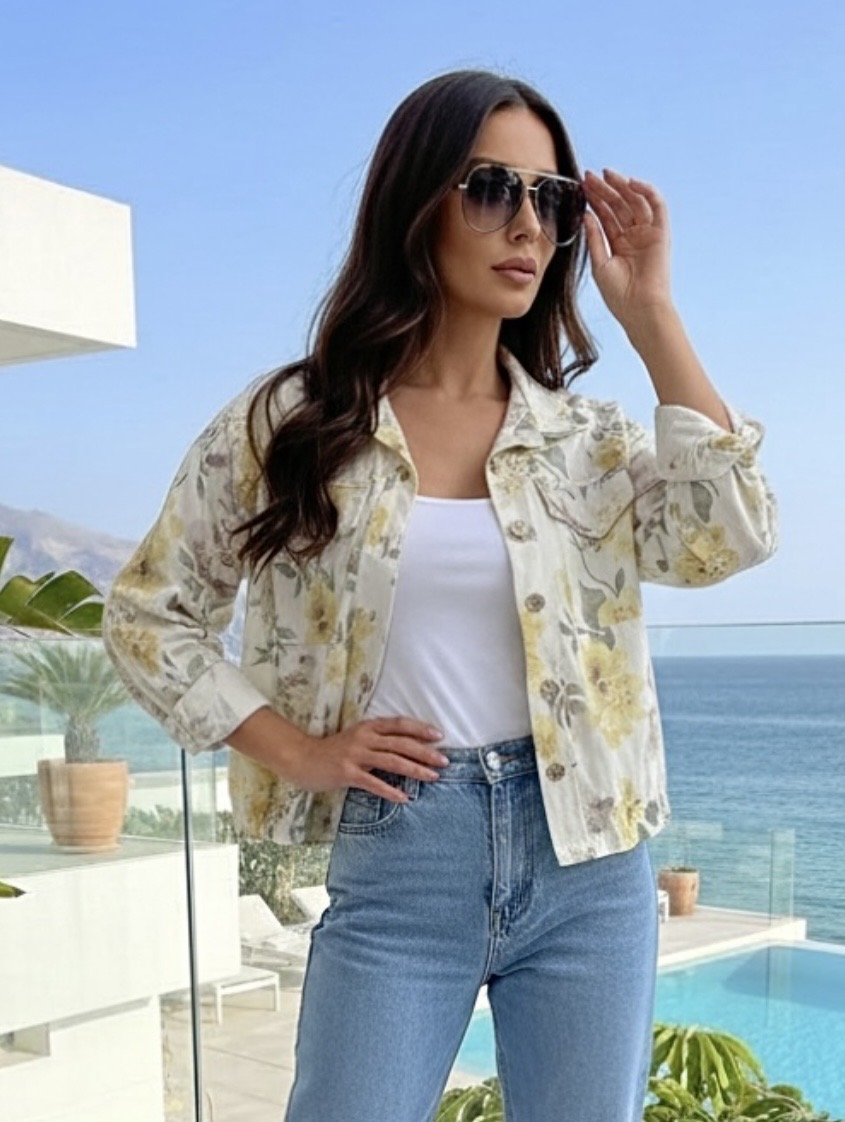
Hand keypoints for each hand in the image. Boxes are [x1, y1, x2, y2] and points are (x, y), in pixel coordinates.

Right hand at [285, 716, 448, 803]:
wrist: (301, 758)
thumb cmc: (332, 751)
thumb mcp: (356, 739)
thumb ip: (378, 742)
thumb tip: (407, 750)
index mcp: (368, 727)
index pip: (399, 724)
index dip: (420, 729)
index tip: (439, 735)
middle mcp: (364, 738)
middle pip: (401, 743)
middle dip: (425, 752)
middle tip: (444, 760)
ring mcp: (355, 755)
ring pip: (392, 761)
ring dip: (415, 769)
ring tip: (432, 777)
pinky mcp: (347, 773)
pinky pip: (374, 783)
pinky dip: (390, 791)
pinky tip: (404, 798)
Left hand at [582, 168, 673, 328]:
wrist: (640, 308)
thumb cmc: (619, 294)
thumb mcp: (600, 263)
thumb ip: (594, 238)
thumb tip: (586, 215)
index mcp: (618, 243)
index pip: (605, 216)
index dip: (594, 200)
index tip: (581, 186)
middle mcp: (633, 235)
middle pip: (618, 205)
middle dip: (604, 189)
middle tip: (589, 176)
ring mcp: (647, 233)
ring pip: (634, 202)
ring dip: (621, 187)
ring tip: (605, 175)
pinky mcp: (661, 233)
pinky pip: (657, 206)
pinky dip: (646, 191)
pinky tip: (630, 183)